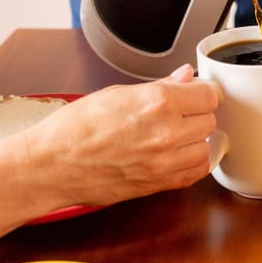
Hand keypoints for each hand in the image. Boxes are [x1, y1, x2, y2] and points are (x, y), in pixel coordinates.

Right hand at [18, 64, 218, 207]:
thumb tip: (184, 77)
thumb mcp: (117, 94)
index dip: (201, 91)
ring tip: (174, 134)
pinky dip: (191, 163)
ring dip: (195, 140)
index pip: (208, 95)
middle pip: (210, 120)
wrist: (52, 164)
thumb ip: (159, 86)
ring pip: (206, 148)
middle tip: (178, 111)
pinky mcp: (159, 185)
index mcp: (158, 102)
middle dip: (196, 114)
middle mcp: (167, 133)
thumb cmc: (74, 128)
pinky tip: (176, 154)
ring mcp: (165, 163)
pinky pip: (194, 174)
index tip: (195, 92)